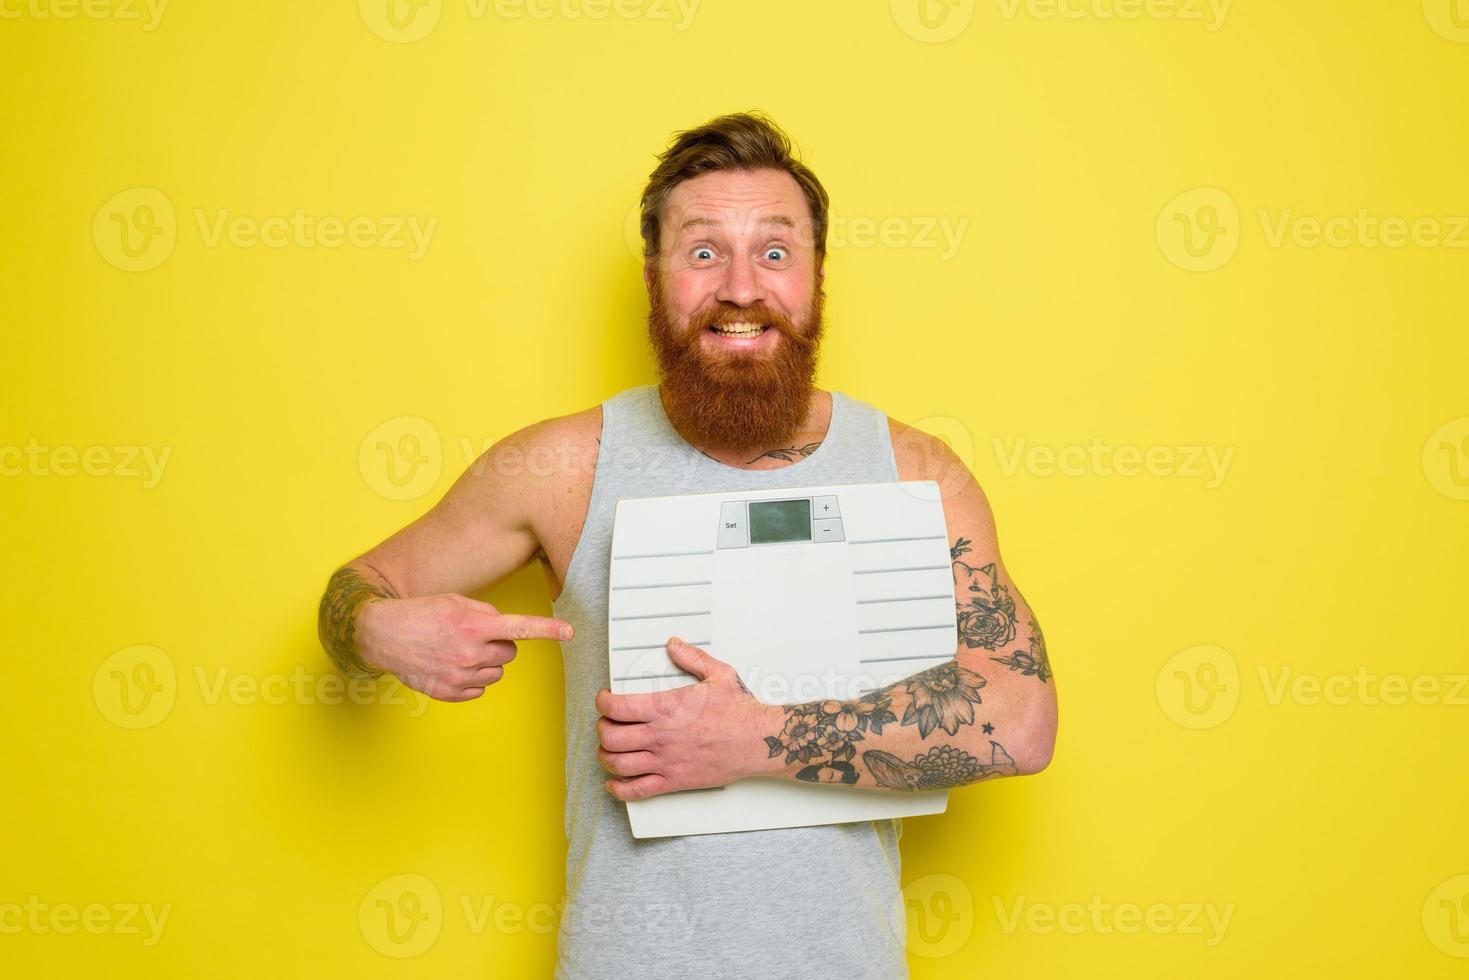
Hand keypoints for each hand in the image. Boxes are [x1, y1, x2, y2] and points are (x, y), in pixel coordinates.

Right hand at [357, 593, 572, 702]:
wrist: (381, 634)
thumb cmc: (418, 614)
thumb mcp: (454, 601)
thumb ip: (485, 613)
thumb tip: (502, 628)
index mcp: (472, 625)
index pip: (519, 628)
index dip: (547, 629)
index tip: (569, 631)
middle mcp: (468, 652)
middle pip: (510, 653)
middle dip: (499, 644)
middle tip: (476, 637)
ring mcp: (458, 675)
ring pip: (496, 673)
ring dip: (486, 662)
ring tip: (459, 650)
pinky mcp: (448, 692)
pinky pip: (479, 689)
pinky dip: (472, 679)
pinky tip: (451, 666)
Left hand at [594, 637, 772, 800]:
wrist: (757, 740)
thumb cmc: (740, 712)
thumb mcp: (717, 673)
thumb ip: (692, 657)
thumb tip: (675, 645)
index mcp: (665, 708)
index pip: (616, 707)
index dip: (602, 702)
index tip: (604, 699)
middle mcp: (660, 736)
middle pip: (610, 736)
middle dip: (602, 728)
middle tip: (606, 723)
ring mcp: (665, 761)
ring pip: (617, 764)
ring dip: (606, 757)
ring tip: (608, 750)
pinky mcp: (674, 781)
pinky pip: (637, 790)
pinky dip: (620, 789)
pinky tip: (616, 783)